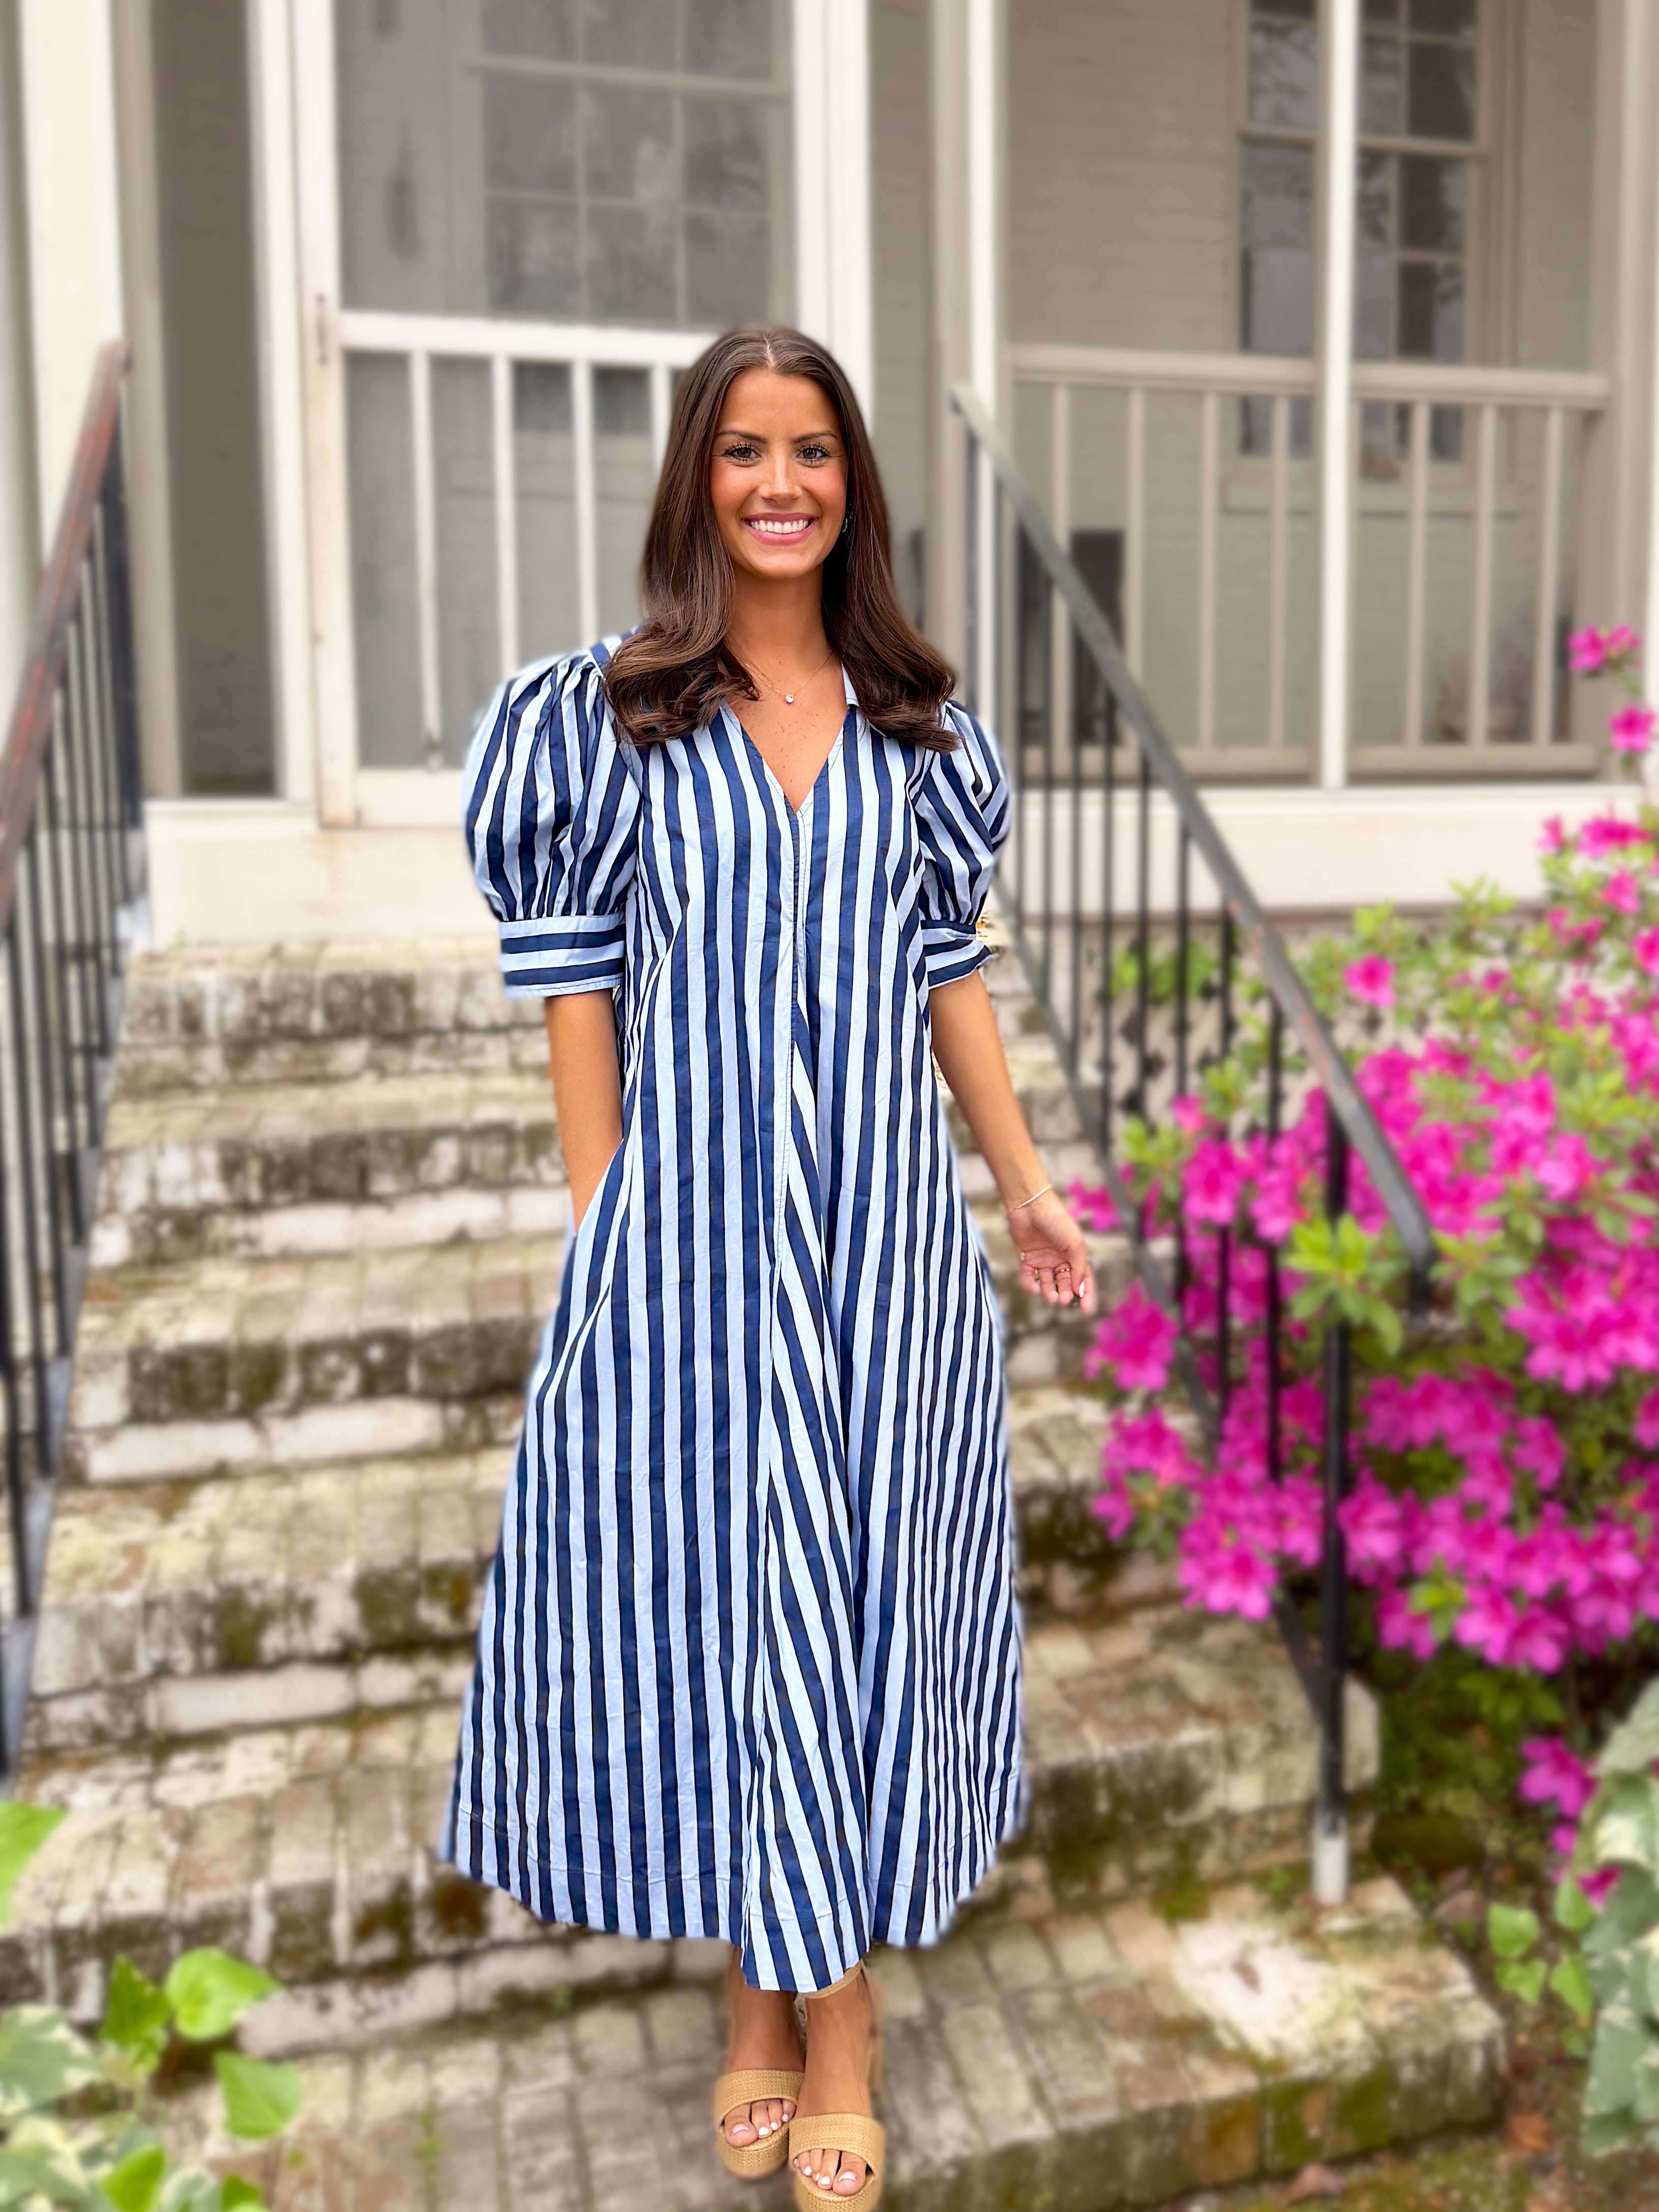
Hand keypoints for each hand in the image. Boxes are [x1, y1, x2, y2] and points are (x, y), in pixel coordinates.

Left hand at [1005, 1187, 1095, 1309]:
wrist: (1030, 1205)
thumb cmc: (1057, 1221)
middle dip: (1065, 1293)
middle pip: (1064, 1282)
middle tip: (1063, 1300)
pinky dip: (1030, 1284)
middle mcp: (1059, 1257)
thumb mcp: (1075, 1245)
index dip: (1086, 1293)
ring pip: (1047, 1282)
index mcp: (1074, 1253)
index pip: (1083, 1277)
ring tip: (1051, 1297)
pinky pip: (1028, 1276)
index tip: (1086, 1309)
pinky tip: (1033, 1288)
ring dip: (1049, 1291)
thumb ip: (1079, 1268)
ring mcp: (1042, 1258)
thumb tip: (1079, 1291)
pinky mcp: (1025, 1257)